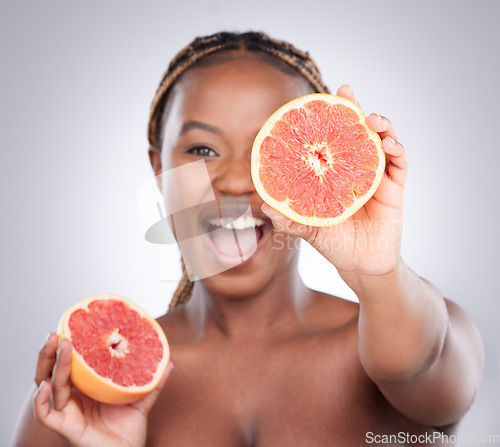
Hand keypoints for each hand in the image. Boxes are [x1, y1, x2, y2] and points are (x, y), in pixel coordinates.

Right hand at [33, 333, 172, 446]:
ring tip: (59, 345)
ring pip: (49, 385)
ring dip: (51, 364)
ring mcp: (68, 411)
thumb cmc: (129, 431)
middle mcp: (73, 398)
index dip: (68, 347)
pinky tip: (46, 386)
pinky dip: (40, 401)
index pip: (72, 364)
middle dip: (51, 351)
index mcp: (86, 389)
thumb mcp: (141, 401)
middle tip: (56, 333)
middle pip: (53, 371)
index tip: (72, 326)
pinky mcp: (66, 427)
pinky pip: (45, 415)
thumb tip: (170, 361)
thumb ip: (153, 381)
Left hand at [262, 84, 406, 277]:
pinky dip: (397, 152)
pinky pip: (400, 165)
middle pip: (358, 132)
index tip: (319, 99)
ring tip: (373, 119)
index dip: (328, 119)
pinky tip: (388, 145)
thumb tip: (264, 206)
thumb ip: (290, 219)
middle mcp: (357, 169)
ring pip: (382, 141)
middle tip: (346, 92)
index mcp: (335, 173)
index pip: (332, 140)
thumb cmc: (334, 243)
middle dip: (354, 109)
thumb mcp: (309, 229)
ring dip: (381, 126)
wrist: (360, 265)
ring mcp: (378, 177)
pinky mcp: (395, 190)